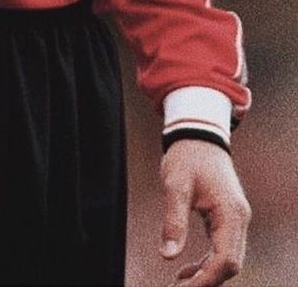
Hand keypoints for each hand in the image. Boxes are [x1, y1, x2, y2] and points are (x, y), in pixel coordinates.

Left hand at [160, 139, 249, 285]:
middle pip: (230, 265)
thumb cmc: (188, 157)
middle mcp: (239, 220)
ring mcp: (235, 220)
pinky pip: (222, 250)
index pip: (225, 260)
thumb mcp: (176, 185)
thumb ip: (174, 220)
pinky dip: (207, 264)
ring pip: (227, 260)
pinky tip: (186, 271)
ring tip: (178, 284)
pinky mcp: (227, 219)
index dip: (205, 280)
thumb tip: (167, 255)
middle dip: (205, 282)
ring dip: (206, 275)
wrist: (198, 135)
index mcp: (231, 213)